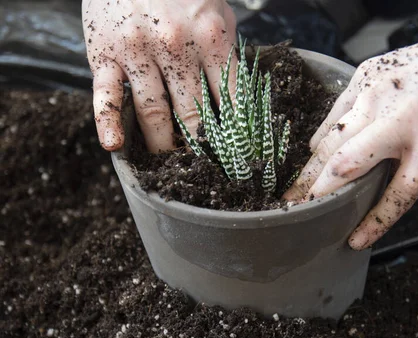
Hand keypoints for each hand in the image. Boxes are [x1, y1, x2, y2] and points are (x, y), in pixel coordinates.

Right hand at [83, 0, 237, 152]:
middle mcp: (176, 47)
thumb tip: (241, 97)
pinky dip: (108, 122)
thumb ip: (226, 53)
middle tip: (207, 170)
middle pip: (194, 114)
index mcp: (211, 38)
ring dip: (165, 146)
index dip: (237, 134)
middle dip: (202, 148)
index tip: (240, 157)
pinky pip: (106, 93)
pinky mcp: (105, 53)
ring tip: (172, 167)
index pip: (230, 100)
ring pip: (155, 113)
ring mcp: (138, 51)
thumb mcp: (216, 13)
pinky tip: (114, 145)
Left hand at [283, 0, 417, 249]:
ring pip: (346, 168)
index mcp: (366, 82)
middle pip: (325, 150)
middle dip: (301, 183)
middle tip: (282, 208)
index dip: (309, 161)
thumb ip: (378, 103)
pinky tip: (358, 238)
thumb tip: (360, 133)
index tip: (298, 182)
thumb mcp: (404, 75)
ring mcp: (400, 125)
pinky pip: (395, 192)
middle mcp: (374, 100)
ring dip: (321, 198)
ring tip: (303, 223)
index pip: (326, 129)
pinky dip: (373, 219)